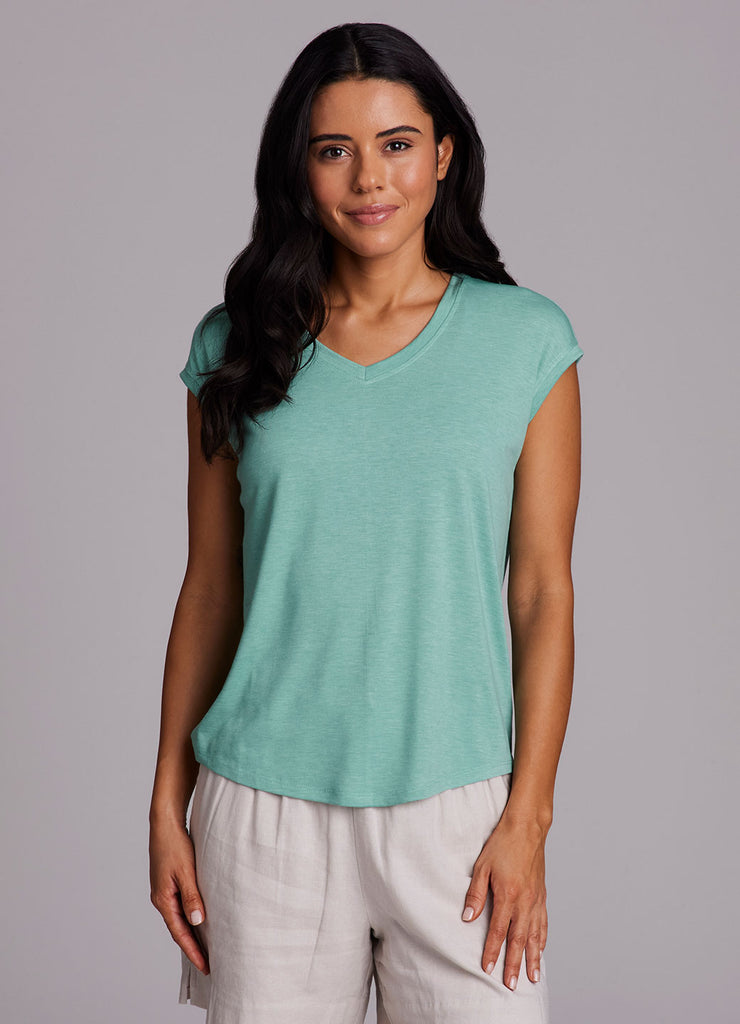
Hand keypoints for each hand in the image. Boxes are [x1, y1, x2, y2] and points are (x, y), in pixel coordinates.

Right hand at [149, 817, 209, 974]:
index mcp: (163, 899)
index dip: (193, 951)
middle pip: (178, 929)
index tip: (206, 967)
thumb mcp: (186, 871)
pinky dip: (189, 918)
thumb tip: (197, 921)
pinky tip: (199, 921)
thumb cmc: (175, 845)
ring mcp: (164, 891)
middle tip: (208, 964)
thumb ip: (191, 896)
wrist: (165, 824)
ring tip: (206, 947)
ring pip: (179, 919)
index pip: (180, 933)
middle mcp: (161, 899)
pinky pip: (180, 907)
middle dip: (193, 948)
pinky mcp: (168, 883)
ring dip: (191, 933)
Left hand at [461, 815, 547, 989]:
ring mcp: (536, 899)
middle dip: (514, 964)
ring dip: (532, 958)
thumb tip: (468, 918)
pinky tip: (540, 949)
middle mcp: (525, 901)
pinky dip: (542, 939)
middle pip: (519, 939)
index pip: (498, 931)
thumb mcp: (482, 866)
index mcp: (508, 895)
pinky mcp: (542, 895)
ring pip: (535, 935)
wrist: (527, 828)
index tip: (488, 969)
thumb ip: (475, 894)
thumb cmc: (502, 844)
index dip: (492, 952)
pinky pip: (543, 922)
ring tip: (531, 977)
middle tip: (511, 985)